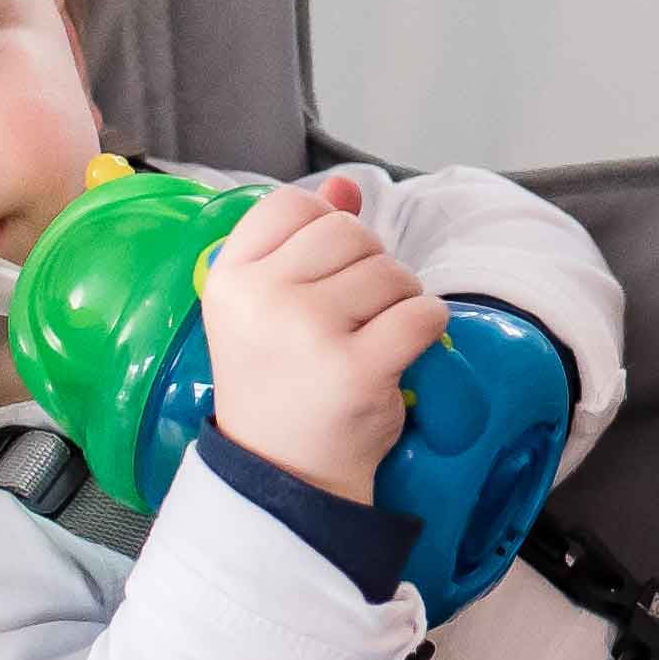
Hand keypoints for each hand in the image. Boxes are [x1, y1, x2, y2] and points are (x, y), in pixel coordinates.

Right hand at [197, 180, 450, 504]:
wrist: (284, 474)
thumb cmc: (280, 383)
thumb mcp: (268, 307)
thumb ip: (303, 241)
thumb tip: (346, 185)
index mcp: (230, 278)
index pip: (293, 205)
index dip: (325, 229)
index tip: (325, 275)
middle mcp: (263, 298)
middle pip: (349, 233)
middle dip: (370, 265)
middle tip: (358, 313)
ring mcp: (310, 332)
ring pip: (392, 272)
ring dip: (401, 299)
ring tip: (376, 337)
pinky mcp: (358, 369)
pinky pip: (422, 314)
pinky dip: (428, 327)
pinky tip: (403, 352)